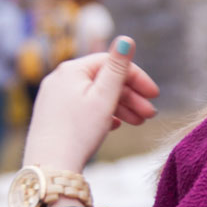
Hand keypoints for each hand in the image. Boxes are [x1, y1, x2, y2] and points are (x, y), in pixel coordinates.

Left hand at [22, 37, 159, 173]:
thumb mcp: (104, 98)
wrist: (50, 167)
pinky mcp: (52, 115)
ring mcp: (53, 97)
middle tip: (150, 115)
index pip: (110, 63)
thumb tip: (127, 39)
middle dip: (130, 96)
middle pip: (102, 80)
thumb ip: (117, 68)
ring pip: (93, 96)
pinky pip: (82, 108)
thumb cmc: (78, 132)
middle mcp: (58, 79)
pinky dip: (101, 114)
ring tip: (137, 123)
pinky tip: (115, 126)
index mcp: (71, 69)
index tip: (155, 95)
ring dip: (119, 107)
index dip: (136, 77)